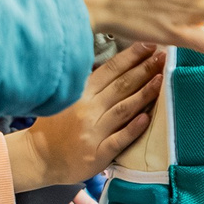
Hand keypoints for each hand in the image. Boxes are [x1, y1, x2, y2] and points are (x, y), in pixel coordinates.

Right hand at [6, 44, 161, 187]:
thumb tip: (119, 67)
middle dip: (144, 69)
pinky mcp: (98, 153)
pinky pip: (119, 139)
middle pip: (121, 85)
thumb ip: (91, 86)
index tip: (149, 45)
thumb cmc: (56, 127)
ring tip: (162, 80)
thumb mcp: (68, 99)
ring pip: (123, 109)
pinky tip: (147, 118)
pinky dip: (133, 128)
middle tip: (163, 57)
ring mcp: (93, 132)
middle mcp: (87, 109)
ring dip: (145, 93)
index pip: (110, 70)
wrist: (40, 158)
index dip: (131, 56)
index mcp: (81, 93)